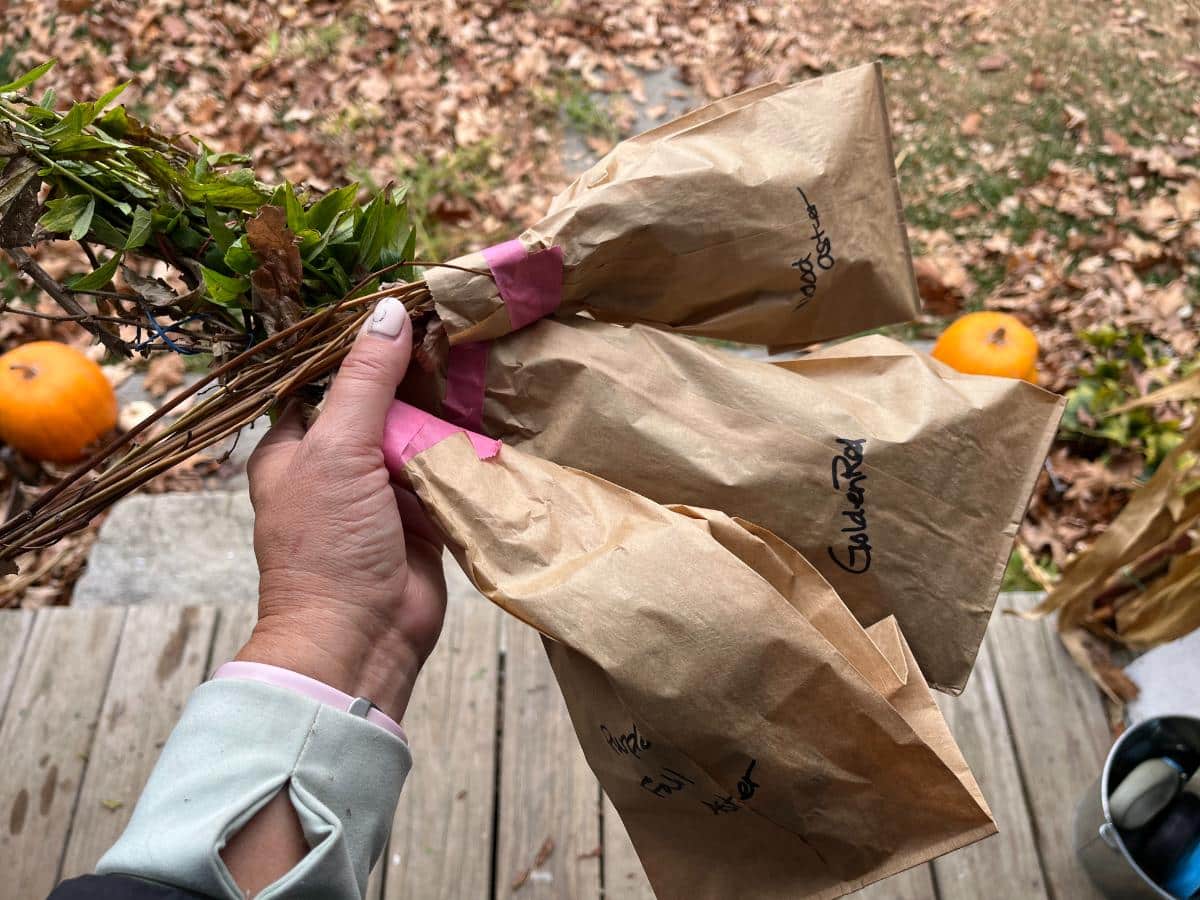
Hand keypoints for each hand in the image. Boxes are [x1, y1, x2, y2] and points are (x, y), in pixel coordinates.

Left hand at [237, 297, 445, 722]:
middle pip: (382, 404)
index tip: (411, 308)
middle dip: (418, 377)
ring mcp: (382, 491)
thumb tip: (389, 311)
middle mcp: (338, 464)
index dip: (367, 347)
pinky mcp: (423, 516)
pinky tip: (496, 413)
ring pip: (418, 436)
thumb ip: (366, 382)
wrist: (361, 639)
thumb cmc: (327, 546)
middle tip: (460, 330)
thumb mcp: (338, 450)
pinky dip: (467, 451)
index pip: (330, 379)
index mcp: (297, 446)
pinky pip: (446, 471)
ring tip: (486, 360)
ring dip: (447, 412)